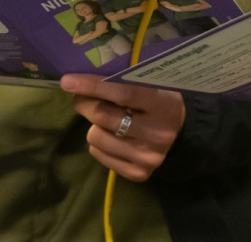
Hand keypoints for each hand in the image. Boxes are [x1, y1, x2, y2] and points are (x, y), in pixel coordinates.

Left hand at [61, 74, 184, 181]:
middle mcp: (158, 133)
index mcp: (164, 105)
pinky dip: (99, 143)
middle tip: (82, 97)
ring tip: (106, 120)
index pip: (122, 93)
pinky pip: (98, 154)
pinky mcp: (139, 174)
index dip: (92, 86)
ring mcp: (148, 157)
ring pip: (95, 137)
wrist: (182, 133)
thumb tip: (84, 77)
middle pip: (102, 116)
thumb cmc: (160, 99)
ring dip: (94, 125)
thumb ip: (125, 79)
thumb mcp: (152, 83)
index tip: (67, 81)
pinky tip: (112, 136)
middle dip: (85, 103)